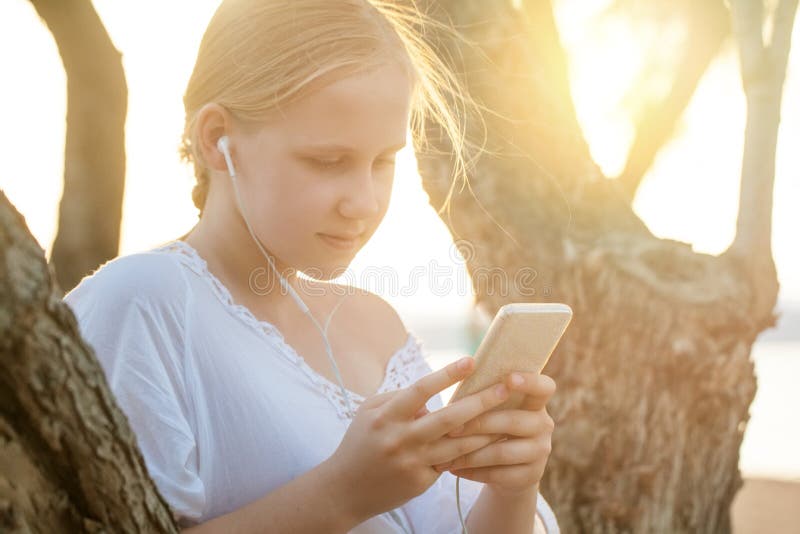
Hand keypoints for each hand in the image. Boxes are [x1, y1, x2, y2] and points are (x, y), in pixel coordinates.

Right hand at [327, 357, 512, 523]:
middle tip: (506, 387)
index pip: (421, 390)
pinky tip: (493, 441)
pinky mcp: (422, 481)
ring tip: (510, 415)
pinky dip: (473, 451)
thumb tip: (435, 393)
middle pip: (449, 418)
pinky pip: (453, 462)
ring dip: (487, 430)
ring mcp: (413, 463)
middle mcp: (401, 439)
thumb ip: (401, 398)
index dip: (448, 374)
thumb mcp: (370, 412)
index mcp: (386, 416)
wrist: (344, 490)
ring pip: (459, 445)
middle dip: (481, 401)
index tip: (472, 360)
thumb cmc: (360, 442)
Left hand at [434, 372, 556, 496]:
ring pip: (501, 452)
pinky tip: (453, 469)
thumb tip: (456, 375)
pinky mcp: (532, 476)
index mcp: (536, 402)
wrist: (506, 469)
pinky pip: (498, 474)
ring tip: (444, 454)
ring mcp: (540, 451)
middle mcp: (544, 424)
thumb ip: (485, 395)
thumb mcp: (493, 409)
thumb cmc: (492, 426)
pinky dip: (472, 472)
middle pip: (512, 421)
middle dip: (478, 424)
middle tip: (450, 429)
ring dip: (470, 453)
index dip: (530, 381)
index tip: (509, 378)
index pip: (544, 387)